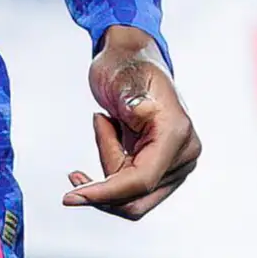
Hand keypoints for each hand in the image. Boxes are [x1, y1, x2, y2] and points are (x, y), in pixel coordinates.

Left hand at [64, 25, 199, 220]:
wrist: (134, 61)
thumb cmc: (127, 66)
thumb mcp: (123, 78)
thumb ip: (132, 98)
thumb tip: (138, 112)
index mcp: (176, 132)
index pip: (141, 180)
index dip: (105, 192)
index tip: (72, 197)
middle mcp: (184, 153)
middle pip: (137, 197)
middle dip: (103, 185)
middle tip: (78, 166)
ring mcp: (177, 164)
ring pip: (132, 196)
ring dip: (108, 170)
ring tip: (105, 125)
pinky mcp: (165, 170)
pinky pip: (132, 190)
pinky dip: (111, 175)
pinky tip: (108, 142)